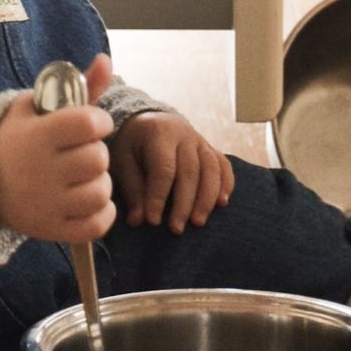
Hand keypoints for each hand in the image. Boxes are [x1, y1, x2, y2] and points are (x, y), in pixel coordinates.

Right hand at [0, 52, 115, 242]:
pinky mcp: (50, 229)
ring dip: (98, 182)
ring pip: (102, 192)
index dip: (97, 122)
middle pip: (99, 159)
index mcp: (37, 136)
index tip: (86, 125)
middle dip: (94, 152)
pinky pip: (98, 224)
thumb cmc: (14, 138)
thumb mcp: (37, 107)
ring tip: (80, 177)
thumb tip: (106, 58)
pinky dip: (101, 213)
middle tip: (78, 152)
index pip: (90, 123)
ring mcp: (46, 204)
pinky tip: (86, 200)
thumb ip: (78, 88)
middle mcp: (42, 172)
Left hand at [109, 112, 232, 233]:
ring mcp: (201, 141)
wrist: (150, 121)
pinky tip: (222, 203)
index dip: (158, 197)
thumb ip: (133, 191)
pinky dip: (226, 184)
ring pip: (211, 170)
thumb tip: (138, 221)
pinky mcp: (211, 149)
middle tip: (176, 229)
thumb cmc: (133, 145)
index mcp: (159, 134)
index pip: (163, 169)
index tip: (152, 222)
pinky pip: (224, 166)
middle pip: (190, 171)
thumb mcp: (123, 162)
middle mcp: (184, 135)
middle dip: (184, 204)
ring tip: (198, 222)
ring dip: (206, 199)